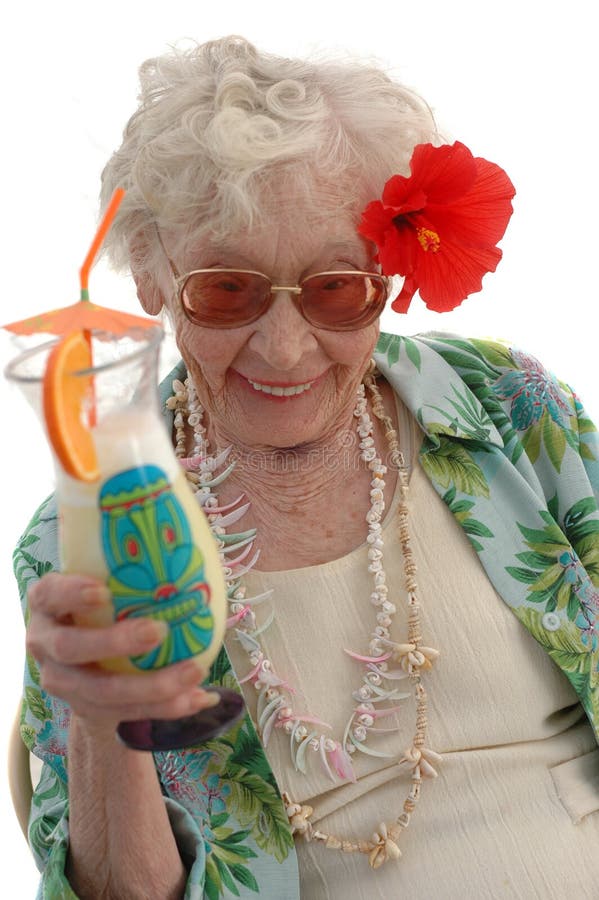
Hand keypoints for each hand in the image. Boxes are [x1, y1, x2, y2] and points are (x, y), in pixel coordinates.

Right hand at [26, 572, 216, 731]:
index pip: (50, 594)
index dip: (72, 593)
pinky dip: (168, 708)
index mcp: (48, 602)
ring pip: (102, 691)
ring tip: (195, 671)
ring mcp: (64, 681)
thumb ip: (126, 558)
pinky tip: (200, 698)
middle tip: (158, 630)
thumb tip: (182, 522)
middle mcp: (46, 643)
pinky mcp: (88, 709)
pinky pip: (128, 713)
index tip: (103, 591)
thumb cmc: (104, 602)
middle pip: (72, 648)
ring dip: (152, 686)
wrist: (85, 661)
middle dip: (115, 642)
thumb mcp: (102, 577)